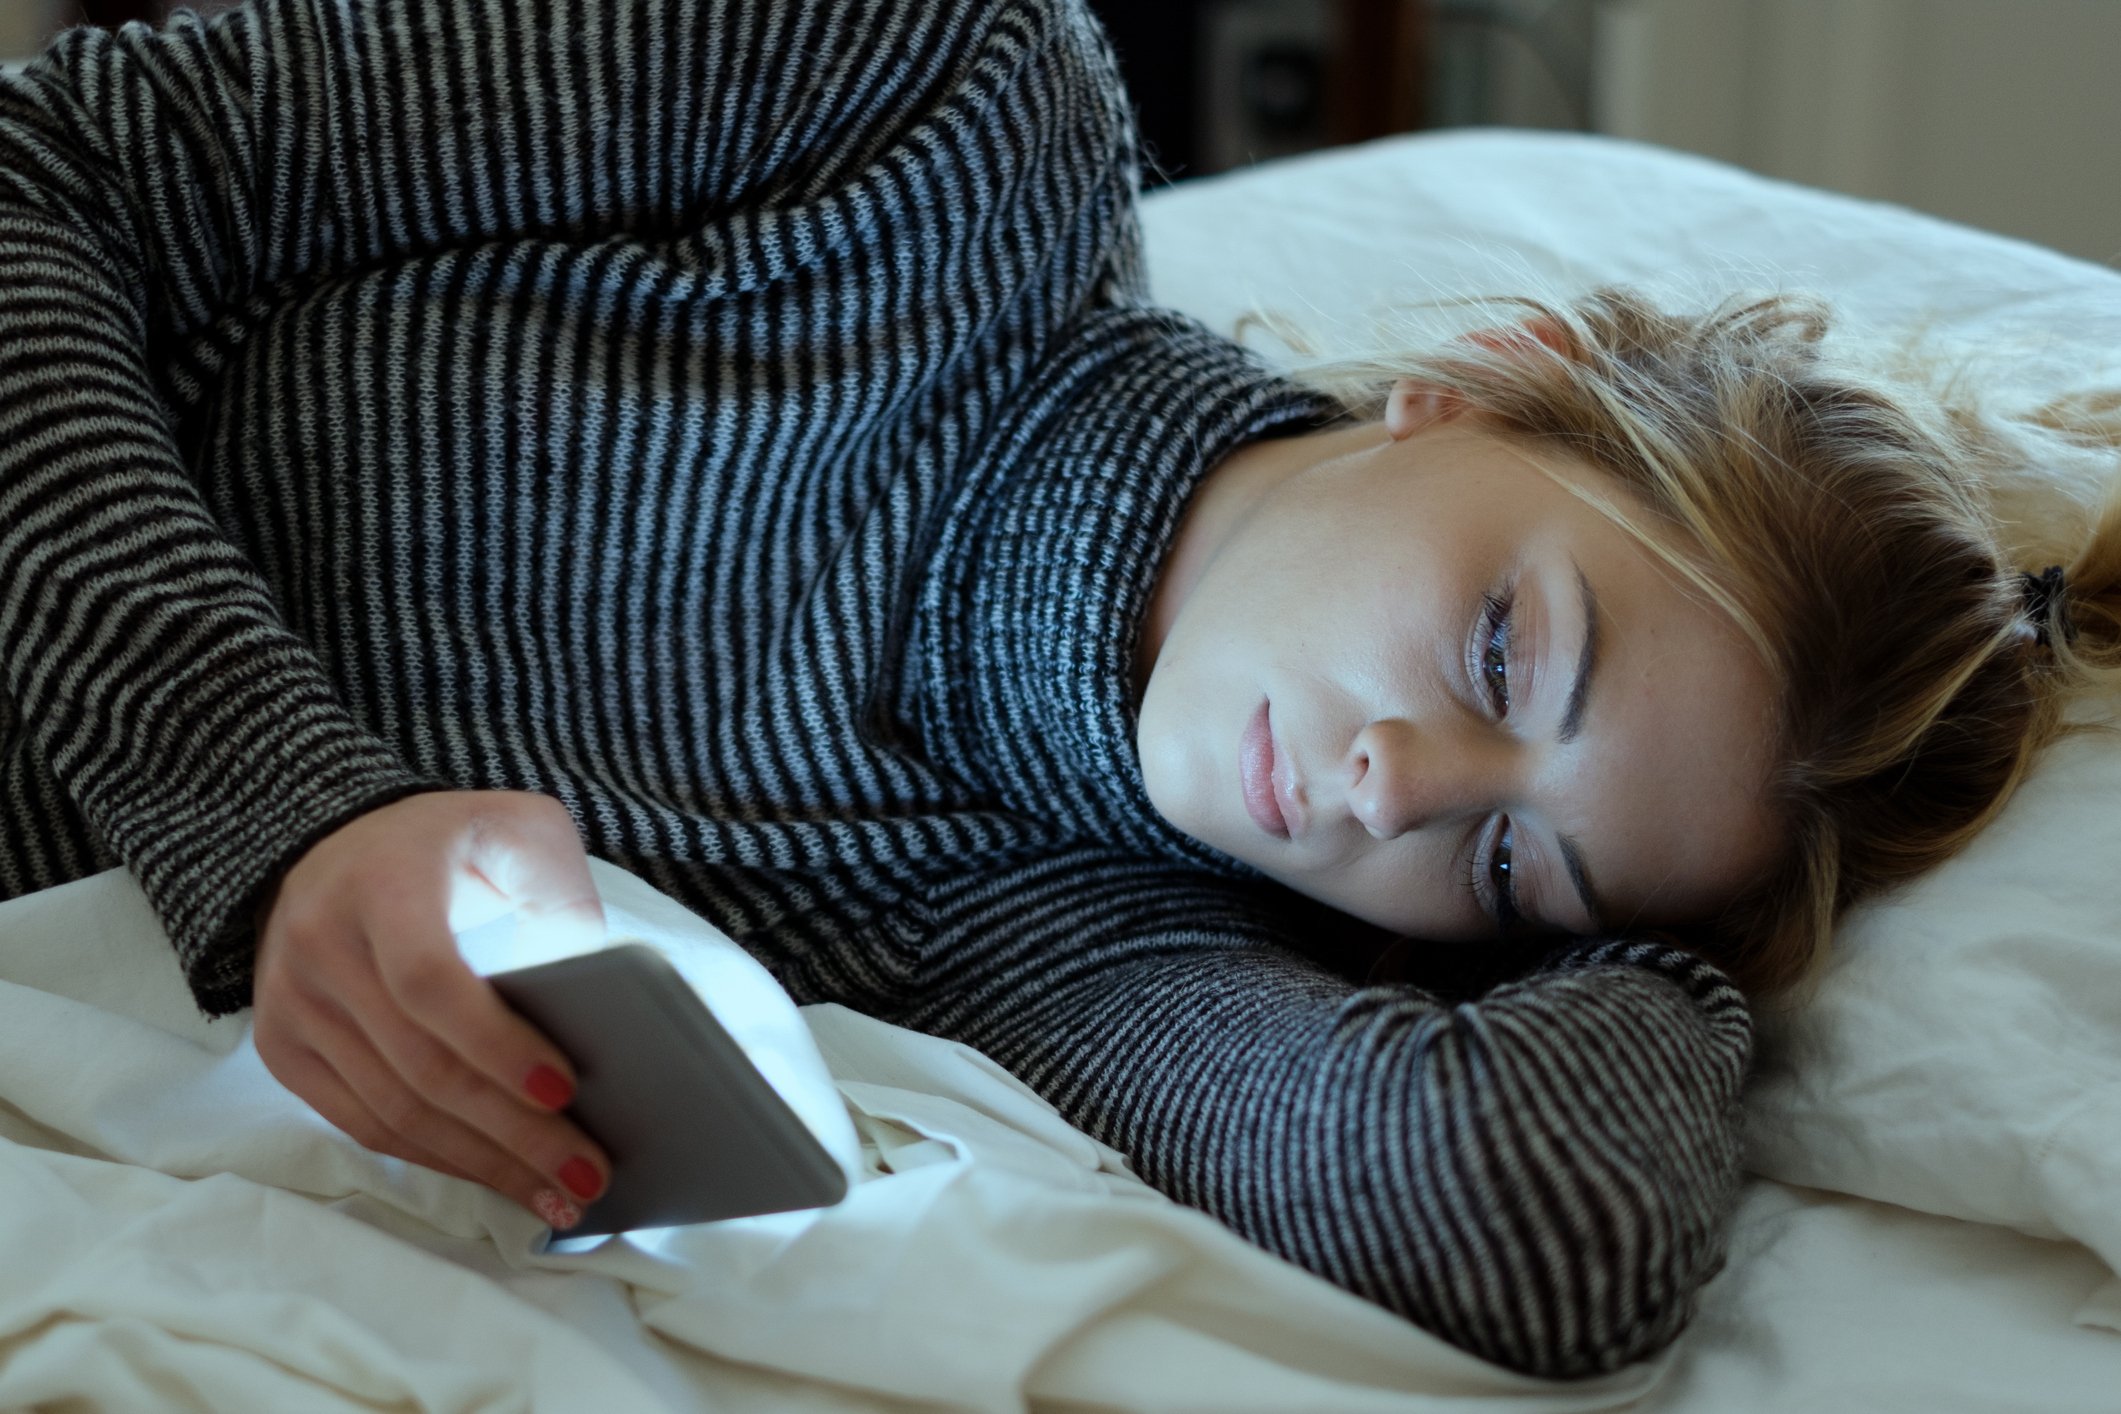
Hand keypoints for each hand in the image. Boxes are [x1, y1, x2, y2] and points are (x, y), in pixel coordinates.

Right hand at [250, 789, 611, 1229]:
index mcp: (383, 884)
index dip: (496, 1045)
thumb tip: (600, 1006)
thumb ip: (559, 897)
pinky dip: (436, 1159)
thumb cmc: (453, 842)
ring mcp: (291, 1004)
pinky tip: (494, 1178)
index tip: (565, 1089)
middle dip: (513, 1132)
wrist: (337, 843)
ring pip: (393, 1110)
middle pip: (420, 1065)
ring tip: (559, 1195)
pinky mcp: (283, 1049)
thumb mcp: (519, 832)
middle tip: (588, 1174)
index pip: (429, 981)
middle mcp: (321, 946)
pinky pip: (363, 1123)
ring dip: (482, 1164)